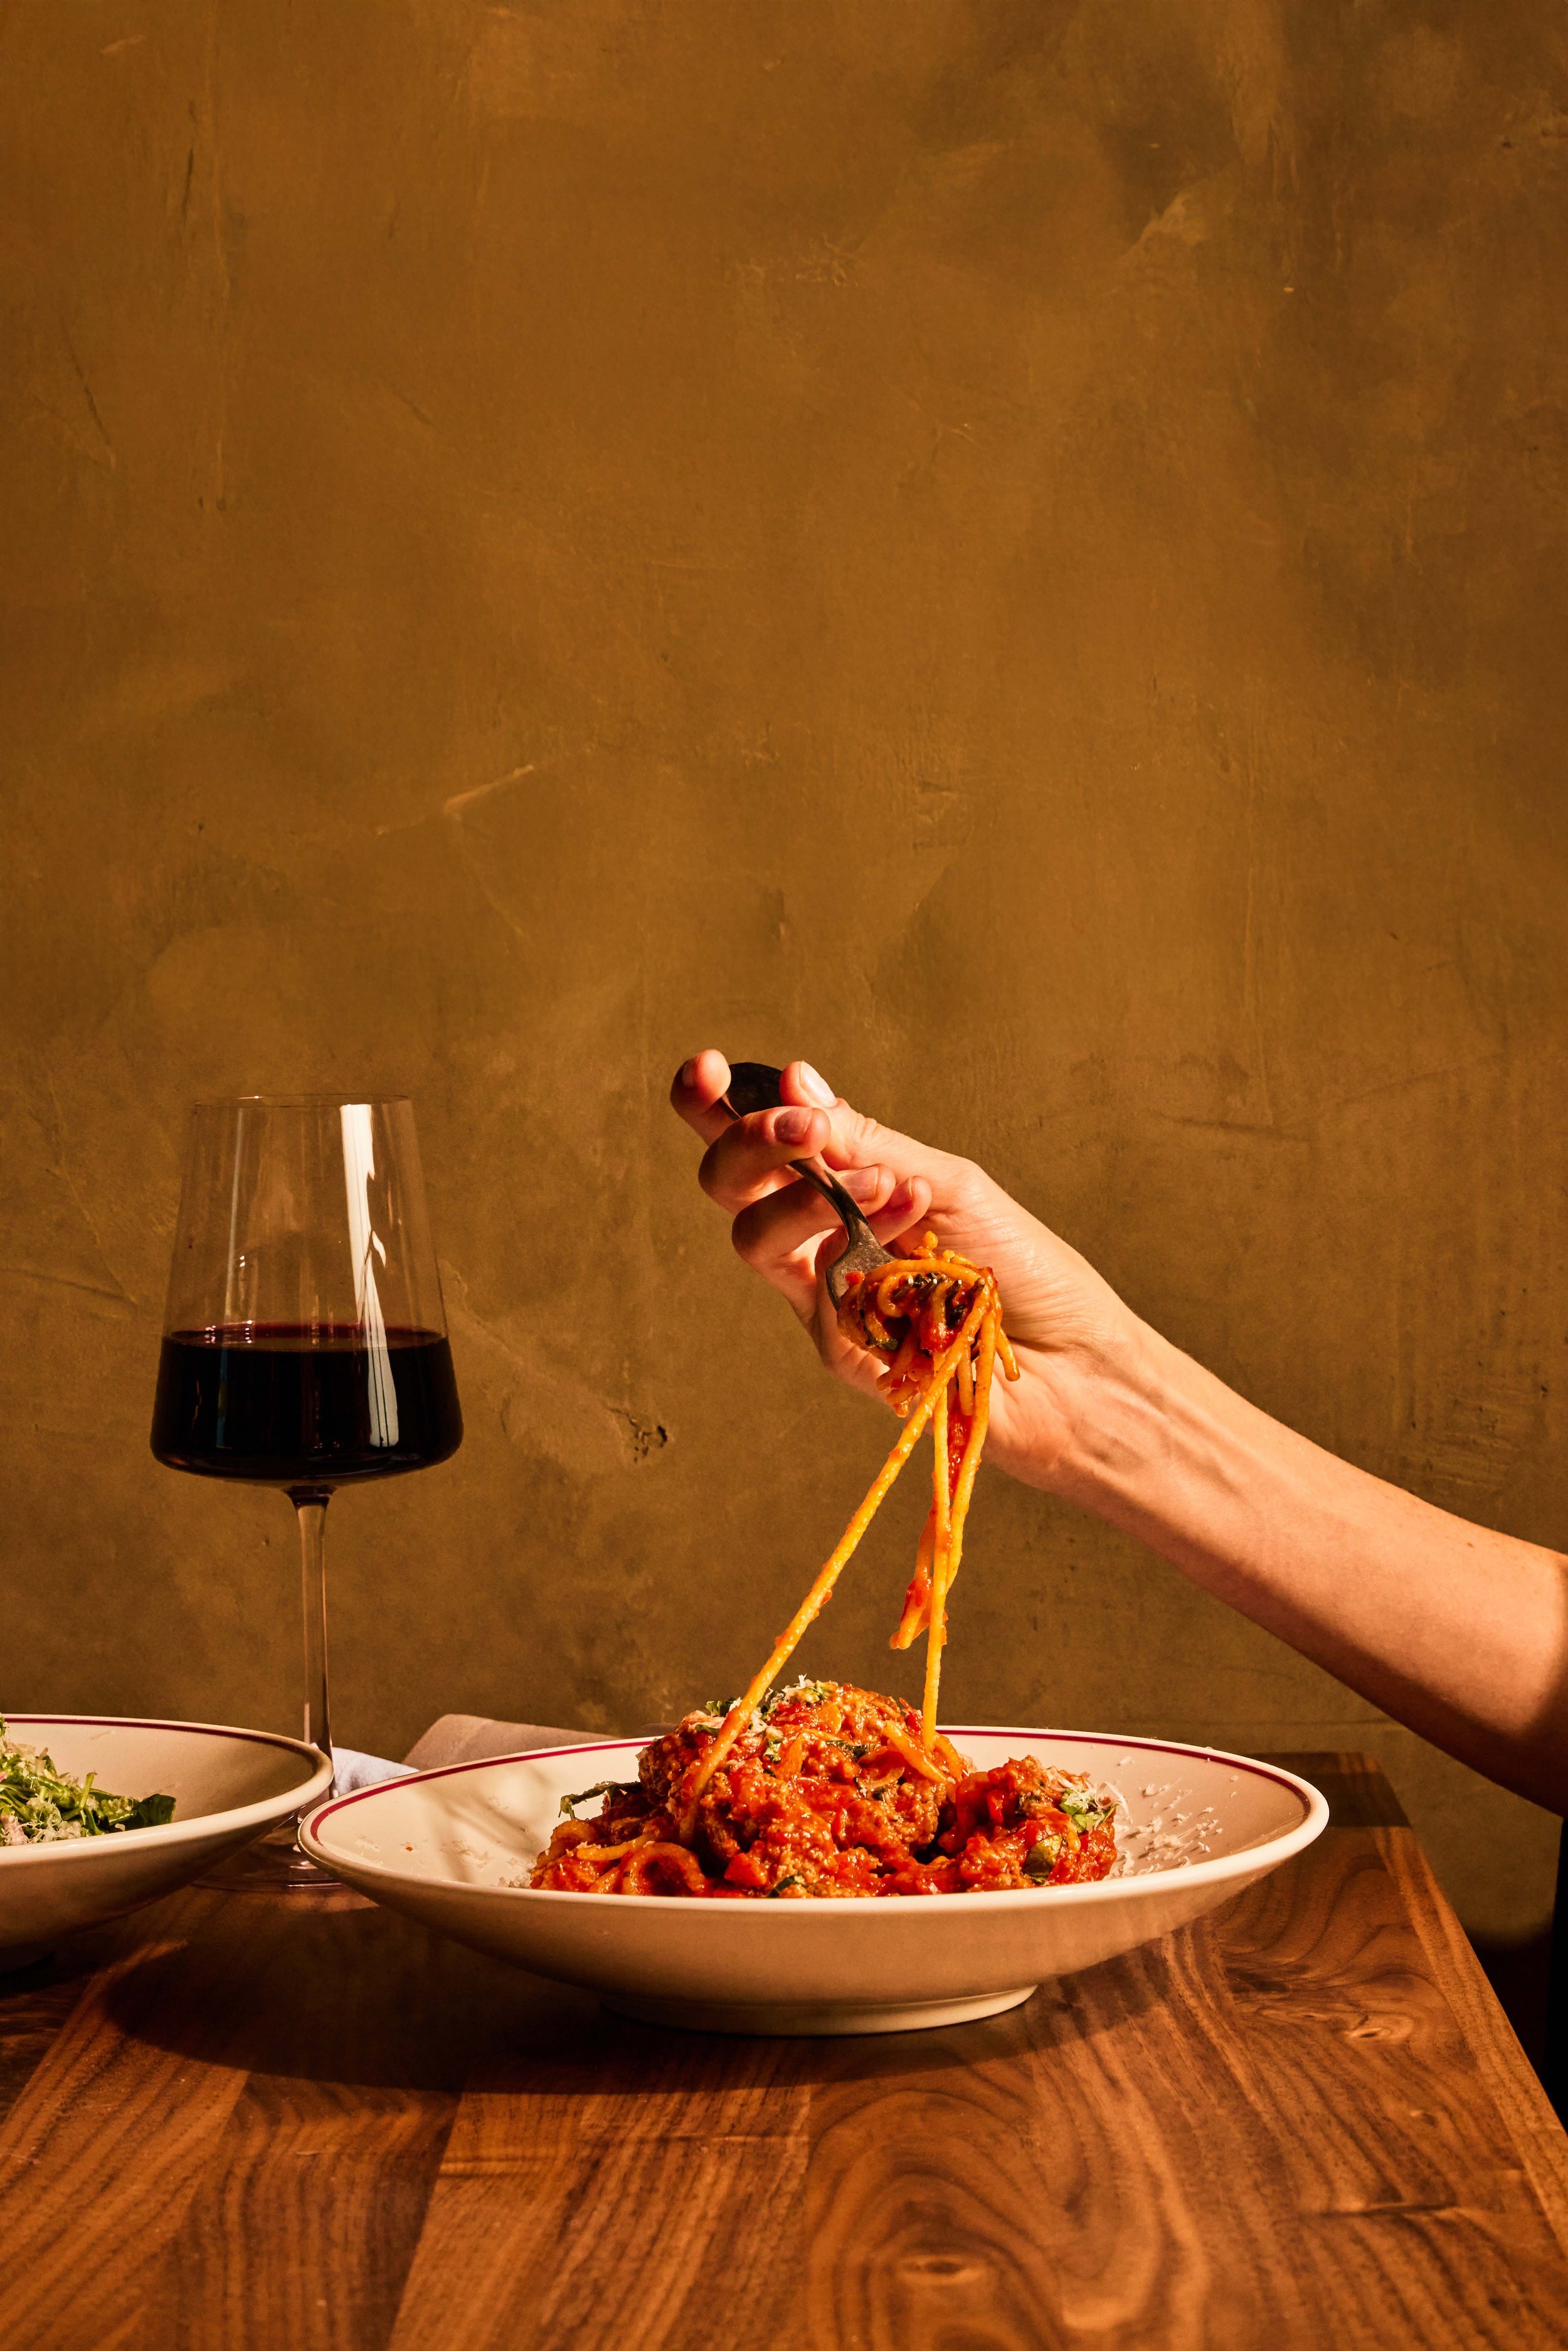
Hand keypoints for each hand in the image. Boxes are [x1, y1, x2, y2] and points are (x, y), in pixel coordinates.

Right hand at [669, 1050, 1139, 1487]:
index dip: (711, 1104)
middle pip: (729, 1186)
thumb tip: (795, 1079)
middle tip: (798, 1129)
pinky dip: (869, 1246)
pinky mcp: (841, 1350)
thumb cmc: (1021, 1267)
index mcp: (837, 1187)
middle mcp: (816, 1239)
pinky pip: (821, 1291)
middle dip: (746, 1144)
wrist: (1076, 1359)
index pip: (752, 1142)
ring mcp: (823, 1295)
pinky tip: (921, 1238)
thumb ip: (865, 1142)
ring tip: (880, 1185)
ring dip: (805, 1198)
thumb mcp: (946, 1182)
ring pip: (754, 1239)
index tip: (708, 1067)